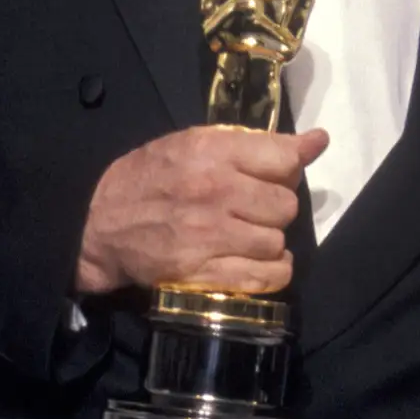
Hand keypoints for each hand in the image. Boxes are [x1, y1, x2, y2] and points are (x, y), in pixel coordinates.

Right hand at [76, 124, 327, 298]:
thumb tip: (319, 141)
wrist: (100, 223)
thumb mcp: (196, 144)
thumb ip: (258, 144)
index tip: (273, 178)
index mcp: (212, 151)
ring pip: (277, 242)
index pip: (285, 160)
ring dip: (269, 243)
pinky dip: (271, 273)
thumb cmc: (151, 178)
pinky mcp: (203, 272)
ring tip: (248, 237)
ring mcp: (209, 234)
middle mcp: (215, 190)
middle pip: (286, 205)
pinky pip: (265, 277)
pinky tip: (258, 262)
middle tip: (254, 211)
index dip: (287, 171)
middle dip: (275, 210)